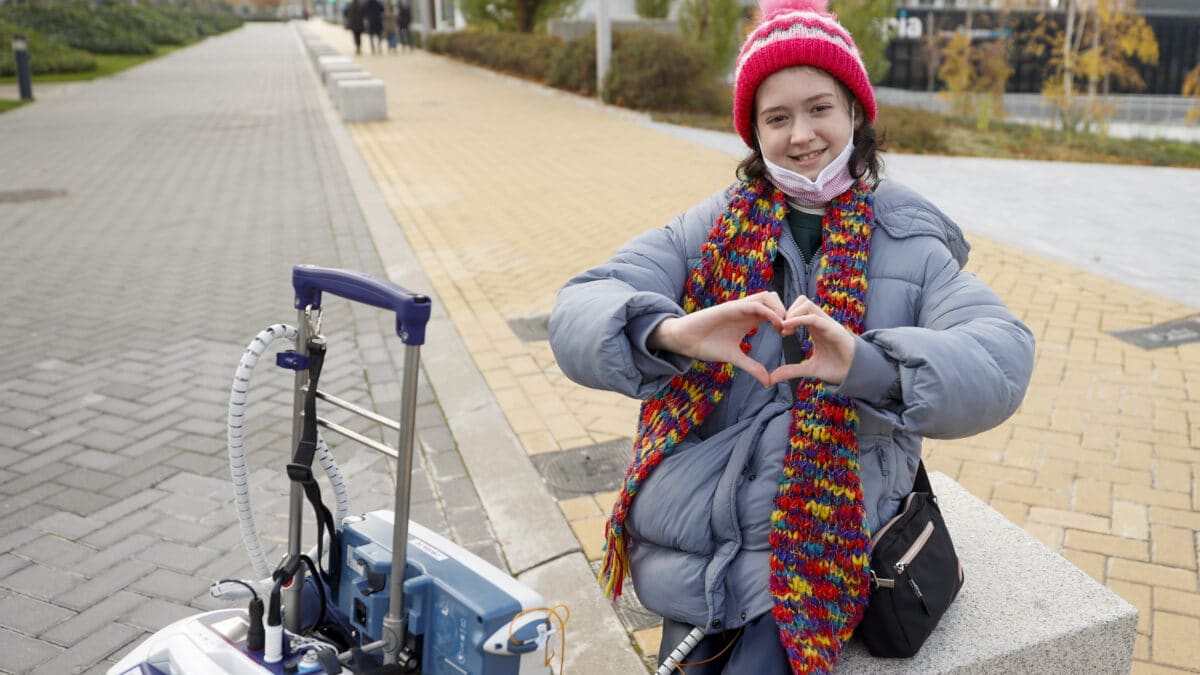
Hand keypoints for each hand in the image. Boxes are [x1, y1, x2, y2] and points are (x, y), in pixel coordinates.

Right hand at [649, 292, 785, 386]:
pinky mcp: (731, 307)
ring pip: (768, 296)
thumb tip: (767, 381)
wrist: (684, 339)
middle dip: (787, 312)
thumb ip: (752, 366)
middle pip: (774, 299)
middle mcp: (746, 310)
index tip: (788, 336)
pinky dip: (769, 312)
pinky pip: (755, 304)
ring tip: (783, 328)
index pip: (774, 311)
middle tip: (789, 331)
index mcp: (748, 319)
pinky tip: (775, 326)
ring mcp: (739, 307)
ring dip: (780, 309)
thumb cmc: (706, 345)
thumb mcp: (734, 357)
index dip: (786, 320)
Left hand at [769, 296, 855, 385]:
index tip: (777, 330)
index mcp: (815, 327)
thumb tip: (772, 378)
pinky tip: (788, 329)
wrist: (855, 374)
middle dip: (787, 311)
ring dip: (792, 313)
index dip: (785, 317)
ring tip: (784, 329)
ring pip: (806, 304)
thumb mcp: (809, 369)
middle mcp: (820, 322)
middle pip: (801, 301)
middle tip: (779, 328)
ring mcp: (827, 323)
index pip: (798, 310)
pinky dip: (799, 320)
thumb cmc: (836, 368)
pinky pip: (814, 317)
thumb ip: (791, 370)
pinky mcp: (833, 329)